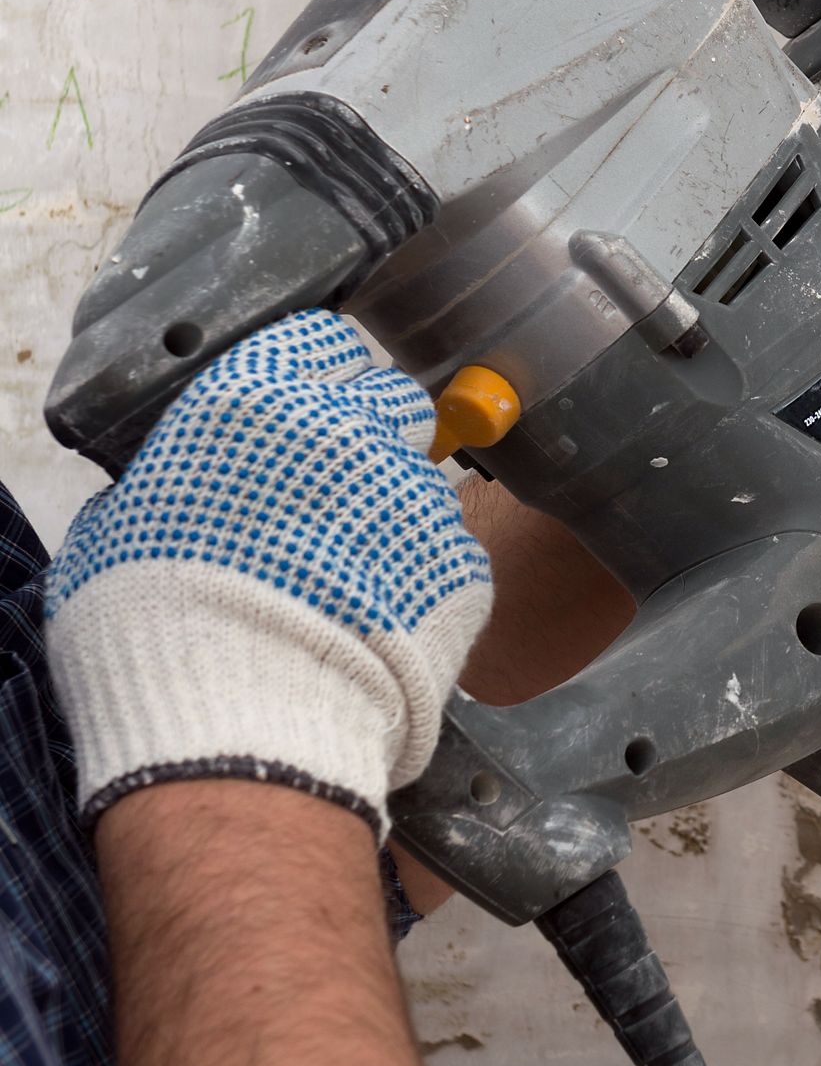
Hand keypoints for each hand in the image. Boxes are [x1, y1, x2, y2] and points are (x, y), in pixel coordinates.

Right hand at [44, 310, 491, 842]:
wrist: (238, 724)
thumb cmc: (156, 627)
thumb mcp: (117, 531)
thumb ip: (165, 482)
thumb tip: (165, 489)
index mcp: (255, 399)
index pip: (321, 341)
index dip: (318, 378)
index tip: (310, 412)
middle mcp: (346, 427)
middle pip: (390, 398)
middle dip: (371, 437)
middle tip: (334, 500)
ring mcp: (412, 492)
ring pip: (424, 478)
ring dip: (397, 513)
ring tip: (352, 578)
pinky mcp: (458, 561)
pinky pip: (450, 553)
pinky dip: (424, 581)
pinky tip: (381, 621)